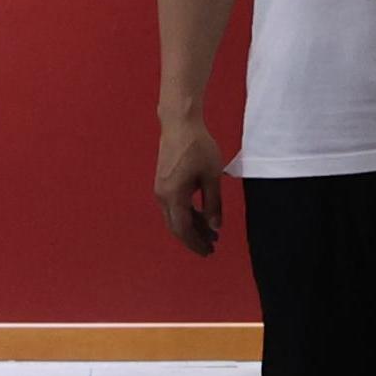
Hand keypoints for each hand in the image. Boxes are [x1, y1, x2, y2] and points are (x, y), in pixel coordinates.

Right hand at [152, 109, 227, 253]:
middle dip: (193, 239)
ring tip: (211, 233)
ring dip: (191, 227)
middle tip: (212, 247)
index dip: (196, 243)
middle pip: (176, 227)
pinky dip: (187, 214)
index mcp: (174, 196)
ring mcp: (161, 189)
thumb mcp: (211, 177)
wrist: (179, 124)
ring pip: (174, 217)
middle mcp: (162, 196)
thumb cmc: (198, 147)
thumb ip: (213, 204)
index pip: (183, 229)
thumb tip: (215, 227)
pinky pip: (173, 206)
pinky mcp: (163, 183)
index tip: (209, 251)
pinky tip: (201, 216)